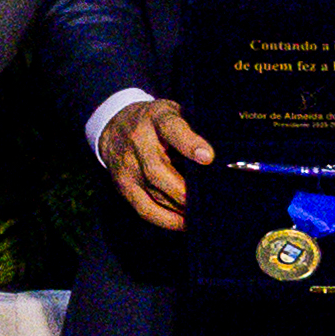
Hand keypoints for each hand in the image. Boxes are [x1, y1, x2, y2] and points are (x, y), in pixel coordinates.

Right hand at [96, 97, 210, 234]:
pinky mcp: (123, 186)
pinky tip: (184, 223)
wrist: (116, 127)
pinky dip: (166, 220)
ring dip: (180, 207)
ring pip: (154, 193)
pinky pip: (145, 209)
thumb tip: (218, 158)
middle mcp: (138, 142)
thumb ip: (194, 129)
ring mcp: (128, 166)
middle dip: (184, 190)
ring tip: (203, 215)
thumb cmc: (156, 122)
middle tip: (209, 202)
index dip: (189, 144)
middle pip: (158, 170)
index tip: (208, 158)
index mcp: (156, 118)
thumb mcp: (174, 113)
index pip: (171, 129)